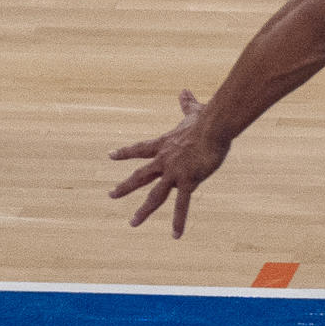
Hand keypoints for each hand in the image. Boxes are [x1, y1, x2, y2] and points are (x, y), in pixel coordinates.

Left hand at [108, 90, 229, 237]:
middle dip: (124, 186)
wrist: (214, 127)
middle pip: (140, 176)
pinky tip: (175, 235)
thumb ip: (186, 104)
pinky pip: (182, 205)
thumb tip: (184, 90)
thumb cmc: (206, 119)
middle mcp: (164, 161)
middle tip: (110, 195)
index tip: (110, 156)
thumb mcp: (193, 112)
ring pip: (154, 195)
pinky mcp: (187, 182)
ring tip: (132, 223)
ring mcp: (174, 174)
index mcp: (164, 145)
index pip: (140, 149)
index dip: (125, 153)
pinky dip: (178, 221)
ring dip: (143, 210)